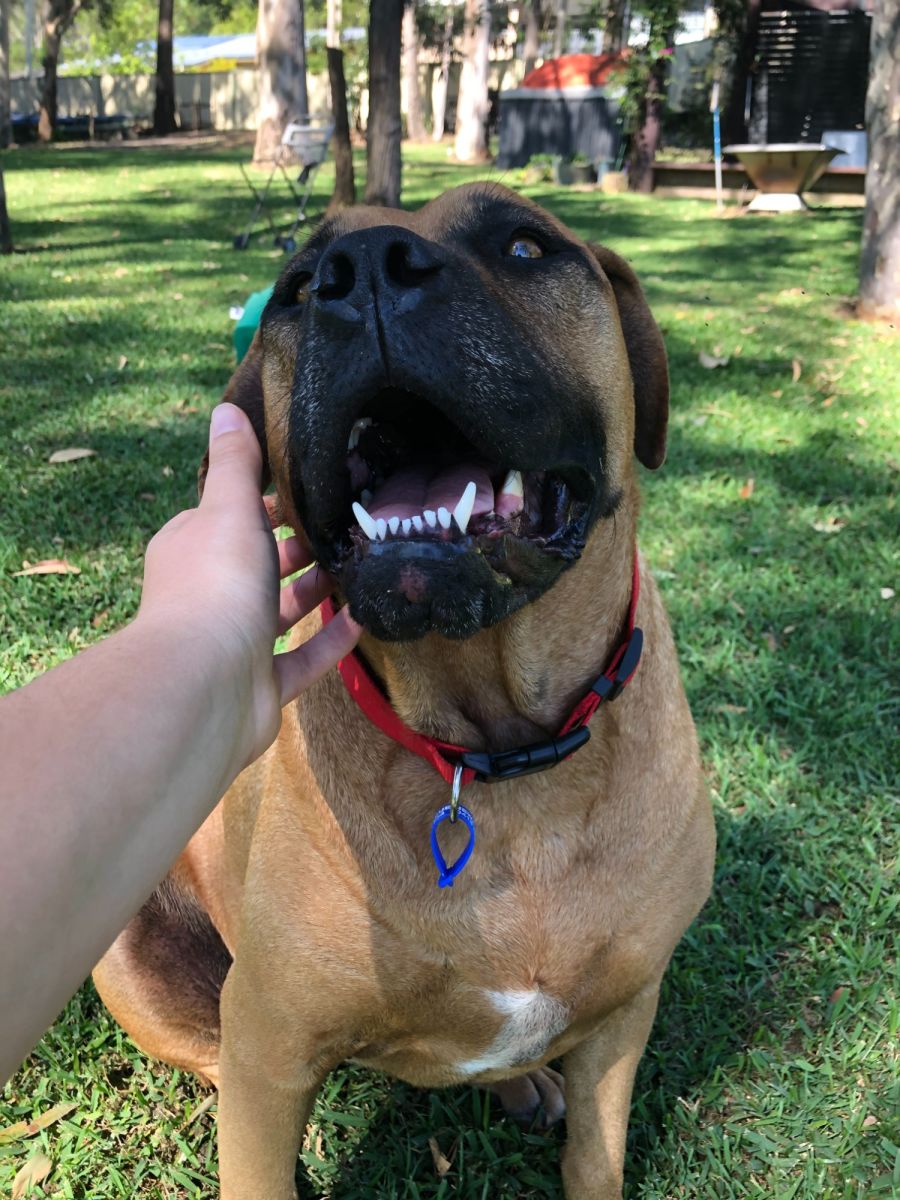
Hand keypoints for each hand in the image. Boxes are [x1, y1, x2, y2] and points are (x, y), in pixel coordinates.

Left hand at [137, 403, 359, 769]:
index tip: (312, 487)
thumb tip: (228, 410)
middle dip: (299, 547)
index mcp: (192, 549)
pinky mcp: (261, 685)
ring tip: (360, 564)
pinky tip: (364, 618)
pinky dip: (332, 640)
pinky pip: (303, 658)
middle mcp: (209, 595)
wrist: (205, 684)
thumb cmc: (216, 584)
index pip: (229, 517)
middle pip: (259, 565)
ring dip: (317, 590)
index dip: (267, 504)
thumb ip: (237, 464)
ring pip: (281, 612)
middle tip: (348, 524)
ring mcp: (235, 644)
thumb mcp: (229, 509)